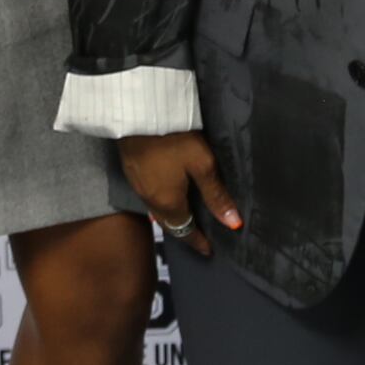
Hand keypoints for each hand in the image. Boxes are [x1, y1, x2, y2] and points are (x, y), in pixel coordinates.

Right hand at [118, 131, 240, 255]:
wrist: (138, 114)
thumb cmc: (174, 139)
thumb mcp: (202, 164)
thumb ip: (216, 194)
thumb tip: (233, 224)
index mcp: (168, 203)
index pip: (184, 230)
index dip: (197, 241)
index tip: (208, 250)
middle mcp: (150, 200)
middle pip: (169, 223)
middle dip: (184, 231)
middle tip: (199, 236)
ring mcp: (137, 185)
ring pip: (157, 211)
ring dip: (172, 217)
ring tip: (187, 216)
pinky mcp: (131, 170)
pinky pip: (148, 197)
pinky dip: (161, 202)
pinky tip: (168, 194)